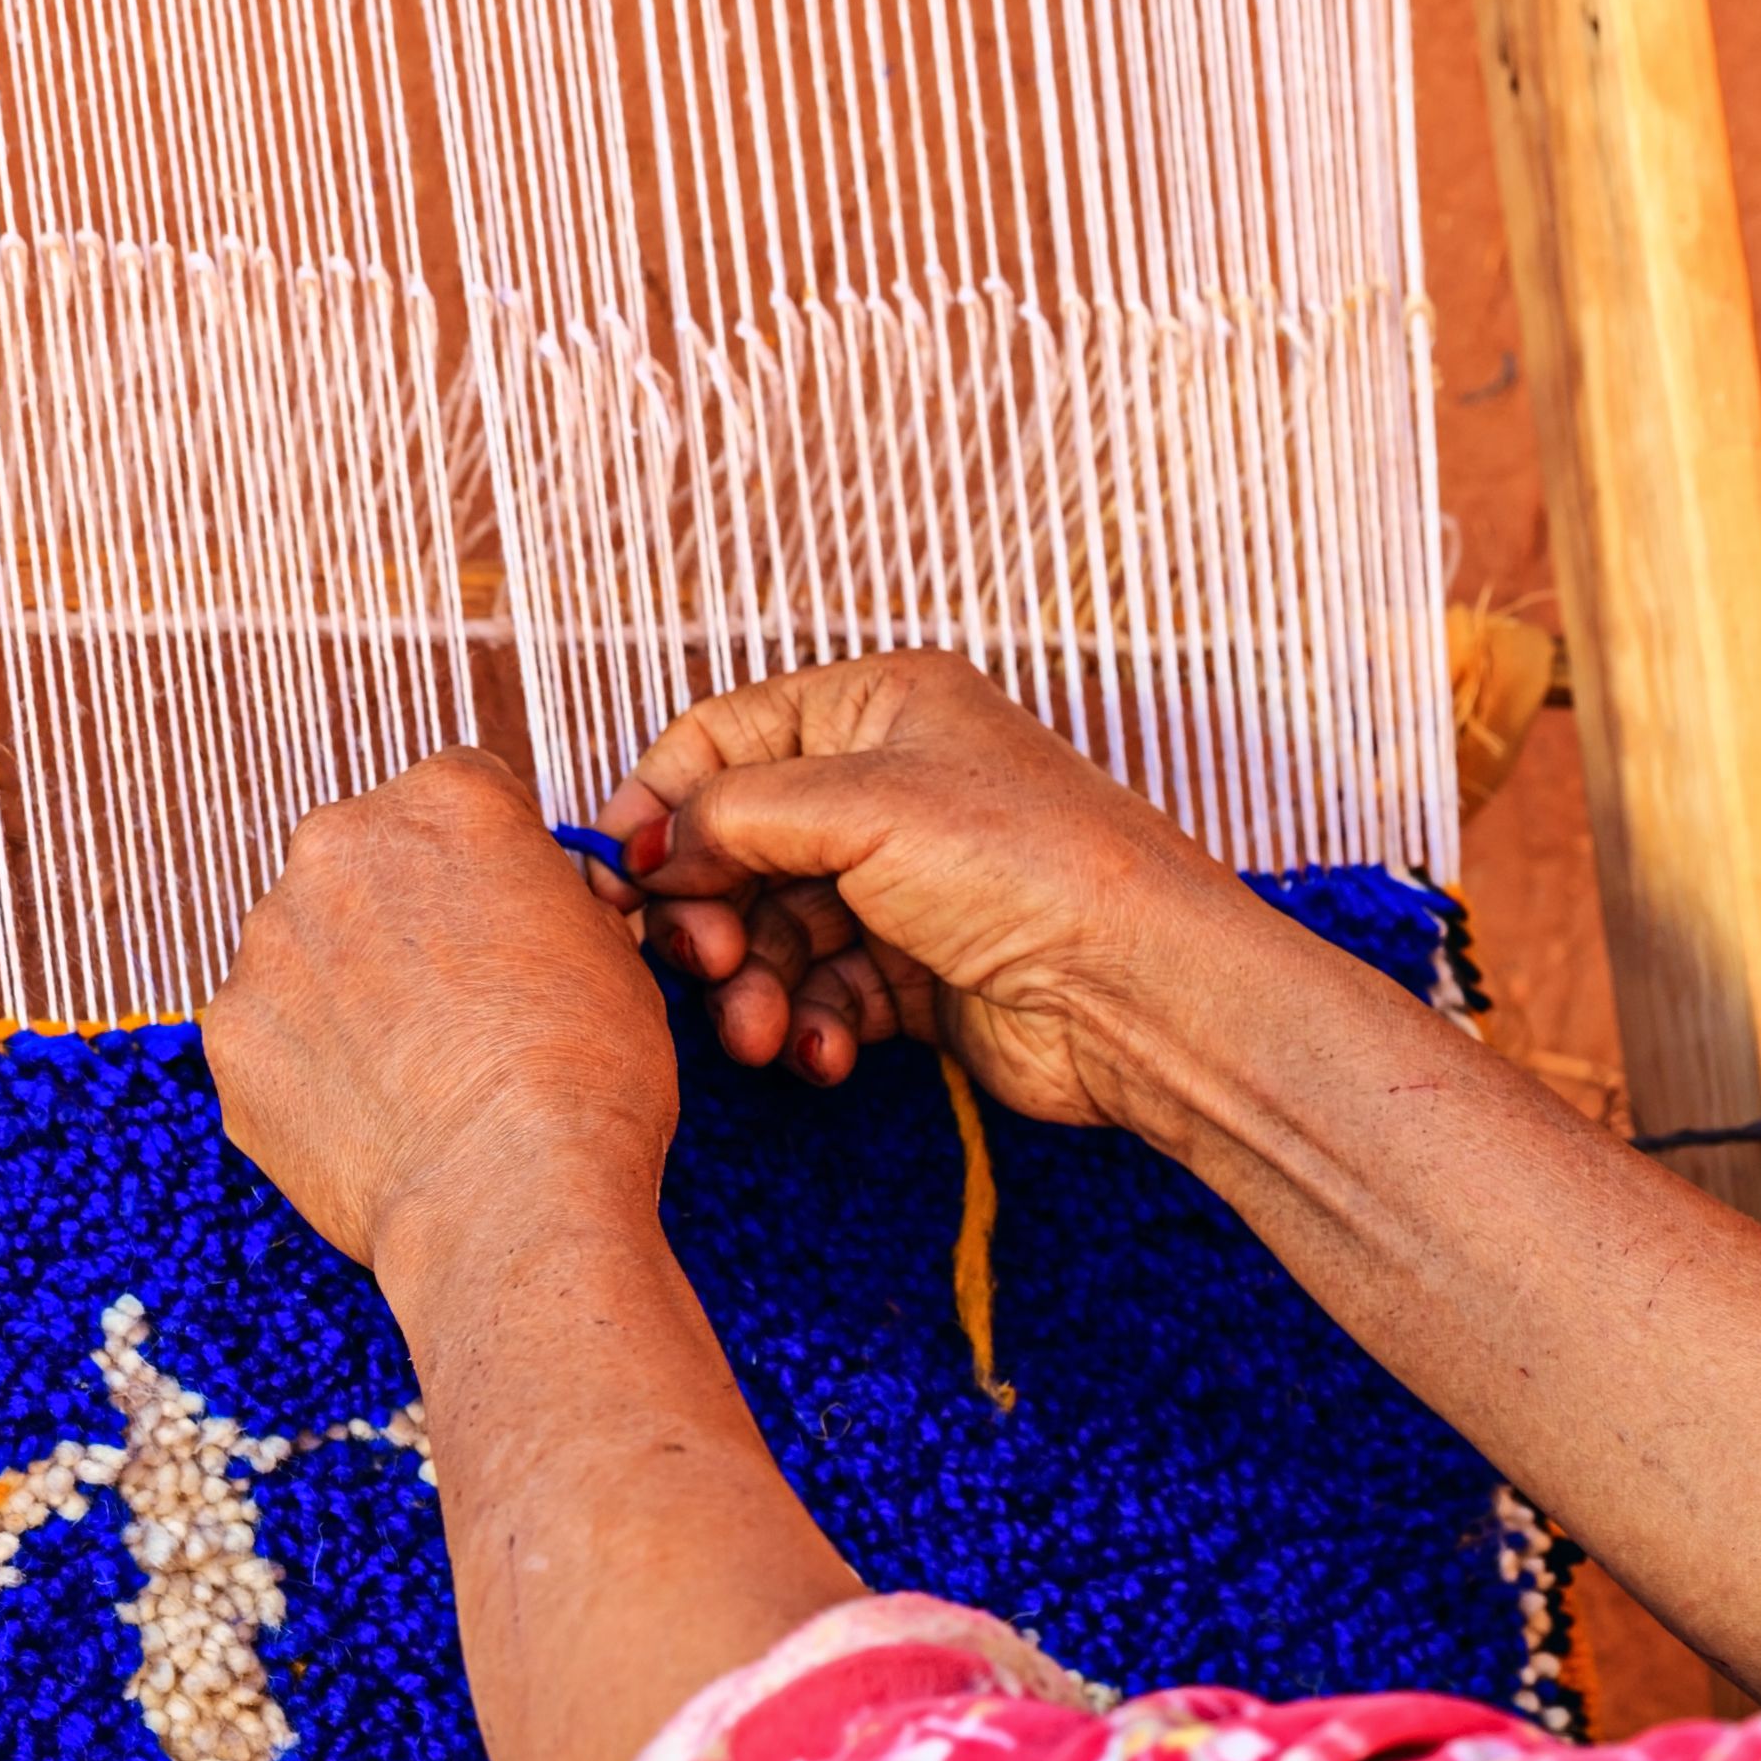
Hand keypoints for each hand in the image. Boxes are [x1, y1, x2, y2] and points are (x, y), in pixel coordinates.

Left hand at [208, 747, 679, 1268]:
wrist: (511, 1193)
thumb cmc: (587, 1076)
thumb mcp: (613, 953)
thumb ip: (549, 906)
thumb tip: (529, 921)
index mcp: (447, 802)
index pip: (462, 798)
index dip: (494, 869)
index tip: (510, 923)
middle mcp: (338, 845)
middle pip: (367, 863)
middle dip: (404, 919)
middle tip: (465, 1006)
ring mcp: (269, 941)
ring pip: (310, 950)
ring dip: (351, 993)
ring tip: (421, 1076)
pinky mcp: (230, 1034)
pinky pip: (274, 1037)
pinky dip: (313, 1069)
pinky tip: (377, 1116)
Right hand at [602, 653, 1250, 1135]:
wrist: (1140, 991)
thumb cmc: (1027, 866)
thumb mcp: (860, 806)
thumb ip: (732, 813)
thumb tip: (649, 846)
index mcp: (879, 706)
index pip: (724, 737)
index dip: (661, 803)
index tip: (620, 875)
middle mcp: (890, 787)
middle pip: (739, 846)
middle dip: (709, 913)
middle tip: (700, 965)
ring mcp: (905, 885)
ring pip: (777, 933)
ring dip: (754, 989)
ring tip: (760, 1034)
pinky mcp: (922, 975)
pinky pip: (827, 996)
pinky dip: (812, 1027)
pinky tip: (824, 1054)